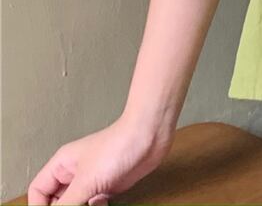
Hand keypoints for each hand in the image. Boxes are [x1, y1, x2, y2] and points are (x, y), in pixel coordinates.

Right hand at [27, 113, 173, 204]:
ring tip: (94, 202)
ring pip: (78, 204)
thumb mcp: (85, 181)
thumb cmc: (118, 147)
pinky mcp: (109, 186)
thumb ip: (66, 205)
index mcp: (62, 165)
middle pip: (57, 201)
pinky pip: (95, 204)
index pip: (38, 191)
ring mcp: (92, 179)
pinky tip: (105, 201)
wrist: (150, 137)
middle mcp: (75, 172)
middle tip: (80, 205)